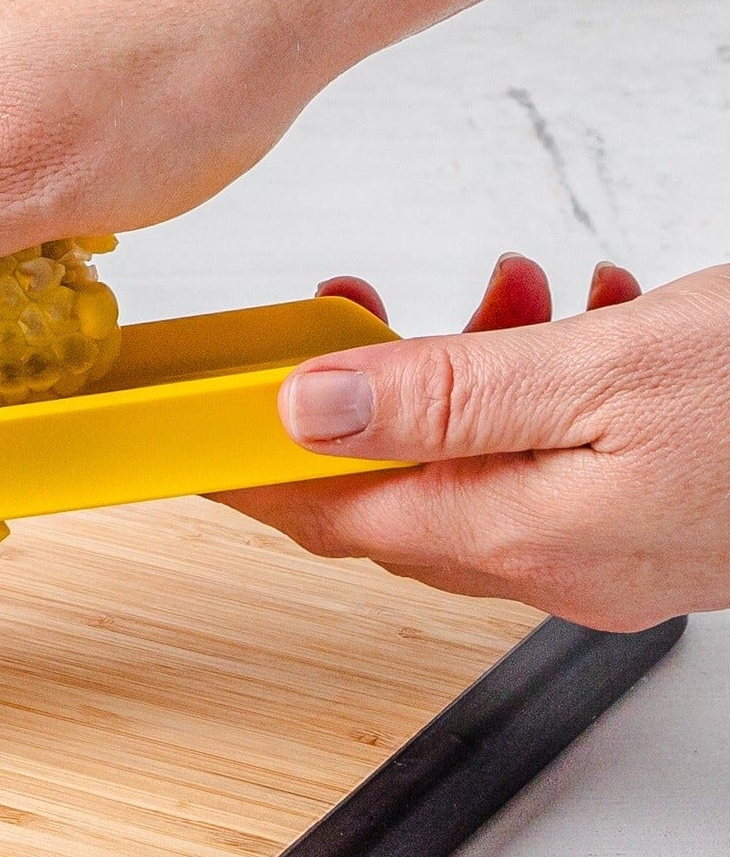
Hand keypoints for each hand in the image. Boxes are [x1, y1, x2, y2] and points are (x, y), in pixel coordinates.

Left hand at [216, 257, 729, 630]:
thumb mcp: (605, 372)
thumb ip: (449, 396)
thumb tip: (312, 412)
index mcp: (526, 537)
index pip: (336, 517)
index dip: (255, 474)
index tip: (197, 437)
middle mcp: (564, 565)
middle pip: (401, 488)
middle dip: (364, 394)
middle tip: (351, 311)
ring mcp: (613, 555)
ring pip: (482, 464)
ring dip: (468, 374)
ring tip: (513, 290)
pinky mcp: (658, 525)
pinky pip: (553, 463)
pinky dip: (542, 392)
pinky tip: (581, 325)